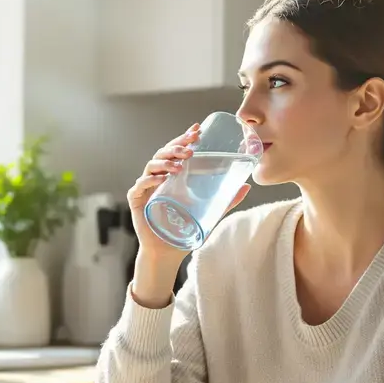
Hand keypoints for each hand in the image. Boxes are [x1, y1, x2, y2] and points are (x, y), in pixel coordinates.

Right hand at [126, 125, 249, 307]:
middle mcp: (158, 177)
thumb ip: (226, 200)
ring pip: (152, 166)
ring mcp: (146, 188)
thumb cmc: (186, 230)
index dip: (185, 138)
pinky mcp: (137, 200)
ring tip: (179, 164)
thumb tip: (247, 186)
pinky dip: (150, 180)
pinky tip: (162, 178)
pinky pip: (140, 185)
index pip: (177, 151)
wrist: (168, 252)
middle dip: (176, 146)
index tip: (197, 130)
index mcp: (173, 176)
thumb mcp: (210, 213)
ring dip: (165, 161)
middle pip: (164, 153)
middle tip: (190, 146)